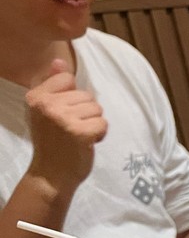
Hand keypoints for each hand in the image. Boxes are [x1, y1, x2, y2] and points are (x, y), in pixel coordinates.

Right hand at [24, 59, 106, 191]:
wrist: (50, 175)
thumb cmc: (51, 142)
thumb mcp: (45, 111)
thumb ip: (53, 85)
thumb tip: (60, 61)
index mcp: (36, 96)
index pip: (67, 79)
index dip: (73, 98)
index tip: (64, 114)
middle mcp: (47, 105)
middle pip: (86, 95)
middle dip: (85, 113)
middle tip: (71, 130)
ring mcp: (63, 118)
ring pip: (97, 109)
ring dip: (94, 124)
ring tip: (79, 136)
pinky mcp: (80, 133)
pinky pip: (103, 123)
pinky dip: (100, 134)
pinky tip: (87, 143)